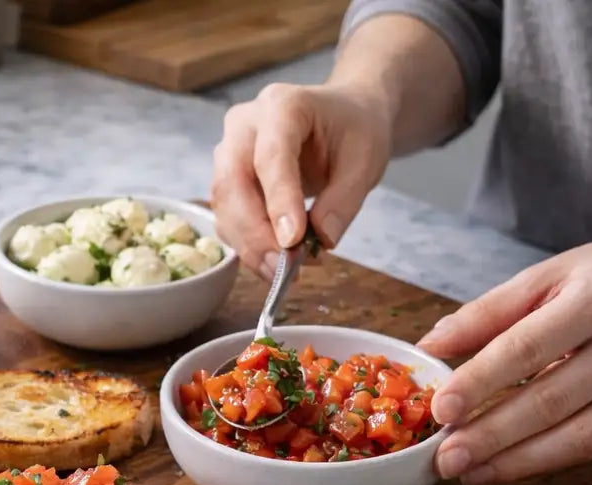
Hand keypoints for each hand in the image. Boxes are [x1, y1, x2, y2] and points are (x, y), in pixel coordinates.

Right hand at [210, 82, 393, 277]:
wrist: (342, 117)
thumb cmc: (354, 129)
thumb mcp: (366, 159)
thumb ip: (345, 198)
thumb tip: (322, 239)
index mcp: (283, 106)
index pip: (271, 156)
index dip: (279, 200)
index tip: (292, 241)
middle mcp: (245, 125)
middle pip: (233, 182)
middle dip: (254, 233)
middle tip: (282, 269)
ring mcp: (229, 152)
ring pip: (224, 205)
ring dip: (249, 245)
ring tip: (284, 272)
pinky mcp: (228, 180)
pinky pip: (228, 217)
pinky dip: (248, 245)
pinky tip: (274, 262)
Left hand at [418, 232, 591, 484]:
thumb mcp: (552, 274)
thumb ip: (490, 312)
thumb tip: (430, 346)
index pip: (528, 346)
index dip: (482, 381)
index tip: (440, 410)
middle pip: (552, 400)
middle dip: (492, 435)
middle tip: (444, 458)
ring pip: (577, 435)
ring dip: (516, 461)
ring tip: (468, 473)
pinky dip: (548, 461)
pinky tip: (507, 467)